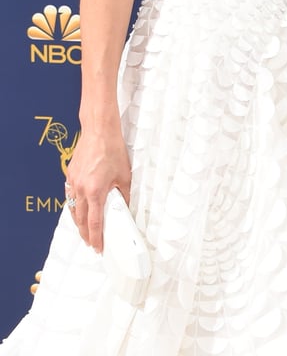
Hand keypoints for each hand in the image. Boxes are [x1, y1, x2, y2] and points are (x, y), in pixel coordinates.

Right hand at [65, 131, 131, 252]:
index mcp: (95, 191)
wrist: (99, 131)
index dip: (96, 238)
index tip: (98, 248)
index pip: (94, 222)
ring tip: (84, 231)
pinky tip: (78, 210)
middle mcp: (81, 189)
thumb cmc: (113, 149)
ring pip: (72, 209)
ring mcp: (73, 182)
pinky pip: (69, 196)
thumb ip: (124, 194)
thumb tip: (124, 207)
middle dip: (85, 234)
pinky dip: (73, 206)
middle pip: (80, 220)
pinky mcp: (69, 175)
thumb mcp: (124, 174)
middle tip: (90, 243)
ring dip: (77, 222)